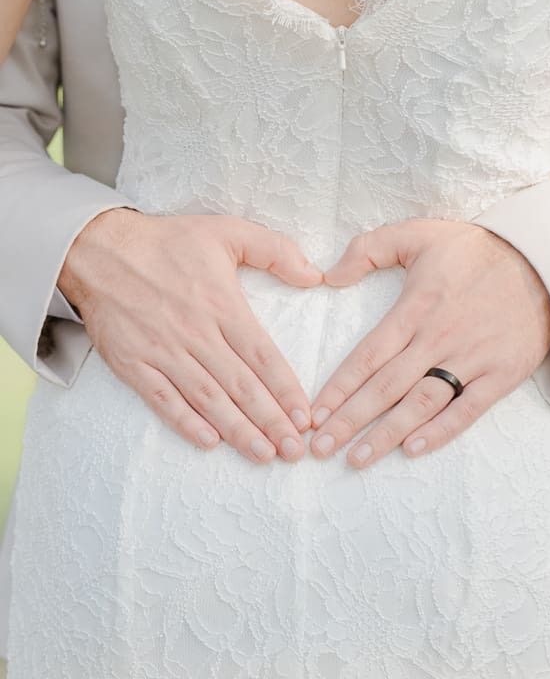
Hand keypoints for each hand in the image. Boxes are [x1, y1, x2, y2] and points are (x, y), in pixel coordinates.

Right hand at [58, 208, 322, 462]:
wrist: (99, 249)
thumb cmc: (168, 241)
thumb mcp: (227, 231)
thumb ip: (274, 250)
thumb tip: (313, 275)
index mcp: (222, 304)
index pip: (262, 355)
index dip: (285, 388)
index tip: (305, 416)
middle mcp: (196, 333)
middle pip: (240, 385)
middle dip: (270, 421)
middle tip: (293, 450)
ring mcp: (163, 351)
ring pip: (207, 399)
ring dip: (237, 430)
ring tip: (263, 454)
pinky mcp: (133, 364)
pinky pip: (163, 400)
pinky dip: (185, 423)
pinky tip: (209, 442)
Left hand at [308, 218, 549, 467]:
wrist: (544, 262)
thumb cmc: (476, 249)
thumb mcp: (419, 233)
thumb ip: (369, 249)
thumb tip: (329, 276)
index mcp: (416, 308)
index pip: (369, 355)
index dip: (340, 387)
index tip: (314, 413)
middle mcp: (439, 338)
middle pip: (386, 387)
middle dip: (350, 420)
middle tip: (320, 448)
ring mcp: (471, 359)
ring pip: (421, 404)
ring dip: (387, 434)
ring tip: (357, 459)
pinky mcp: (500, 375)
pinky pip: (467, 410)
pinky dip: (440, 432)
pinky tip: (412, 450)